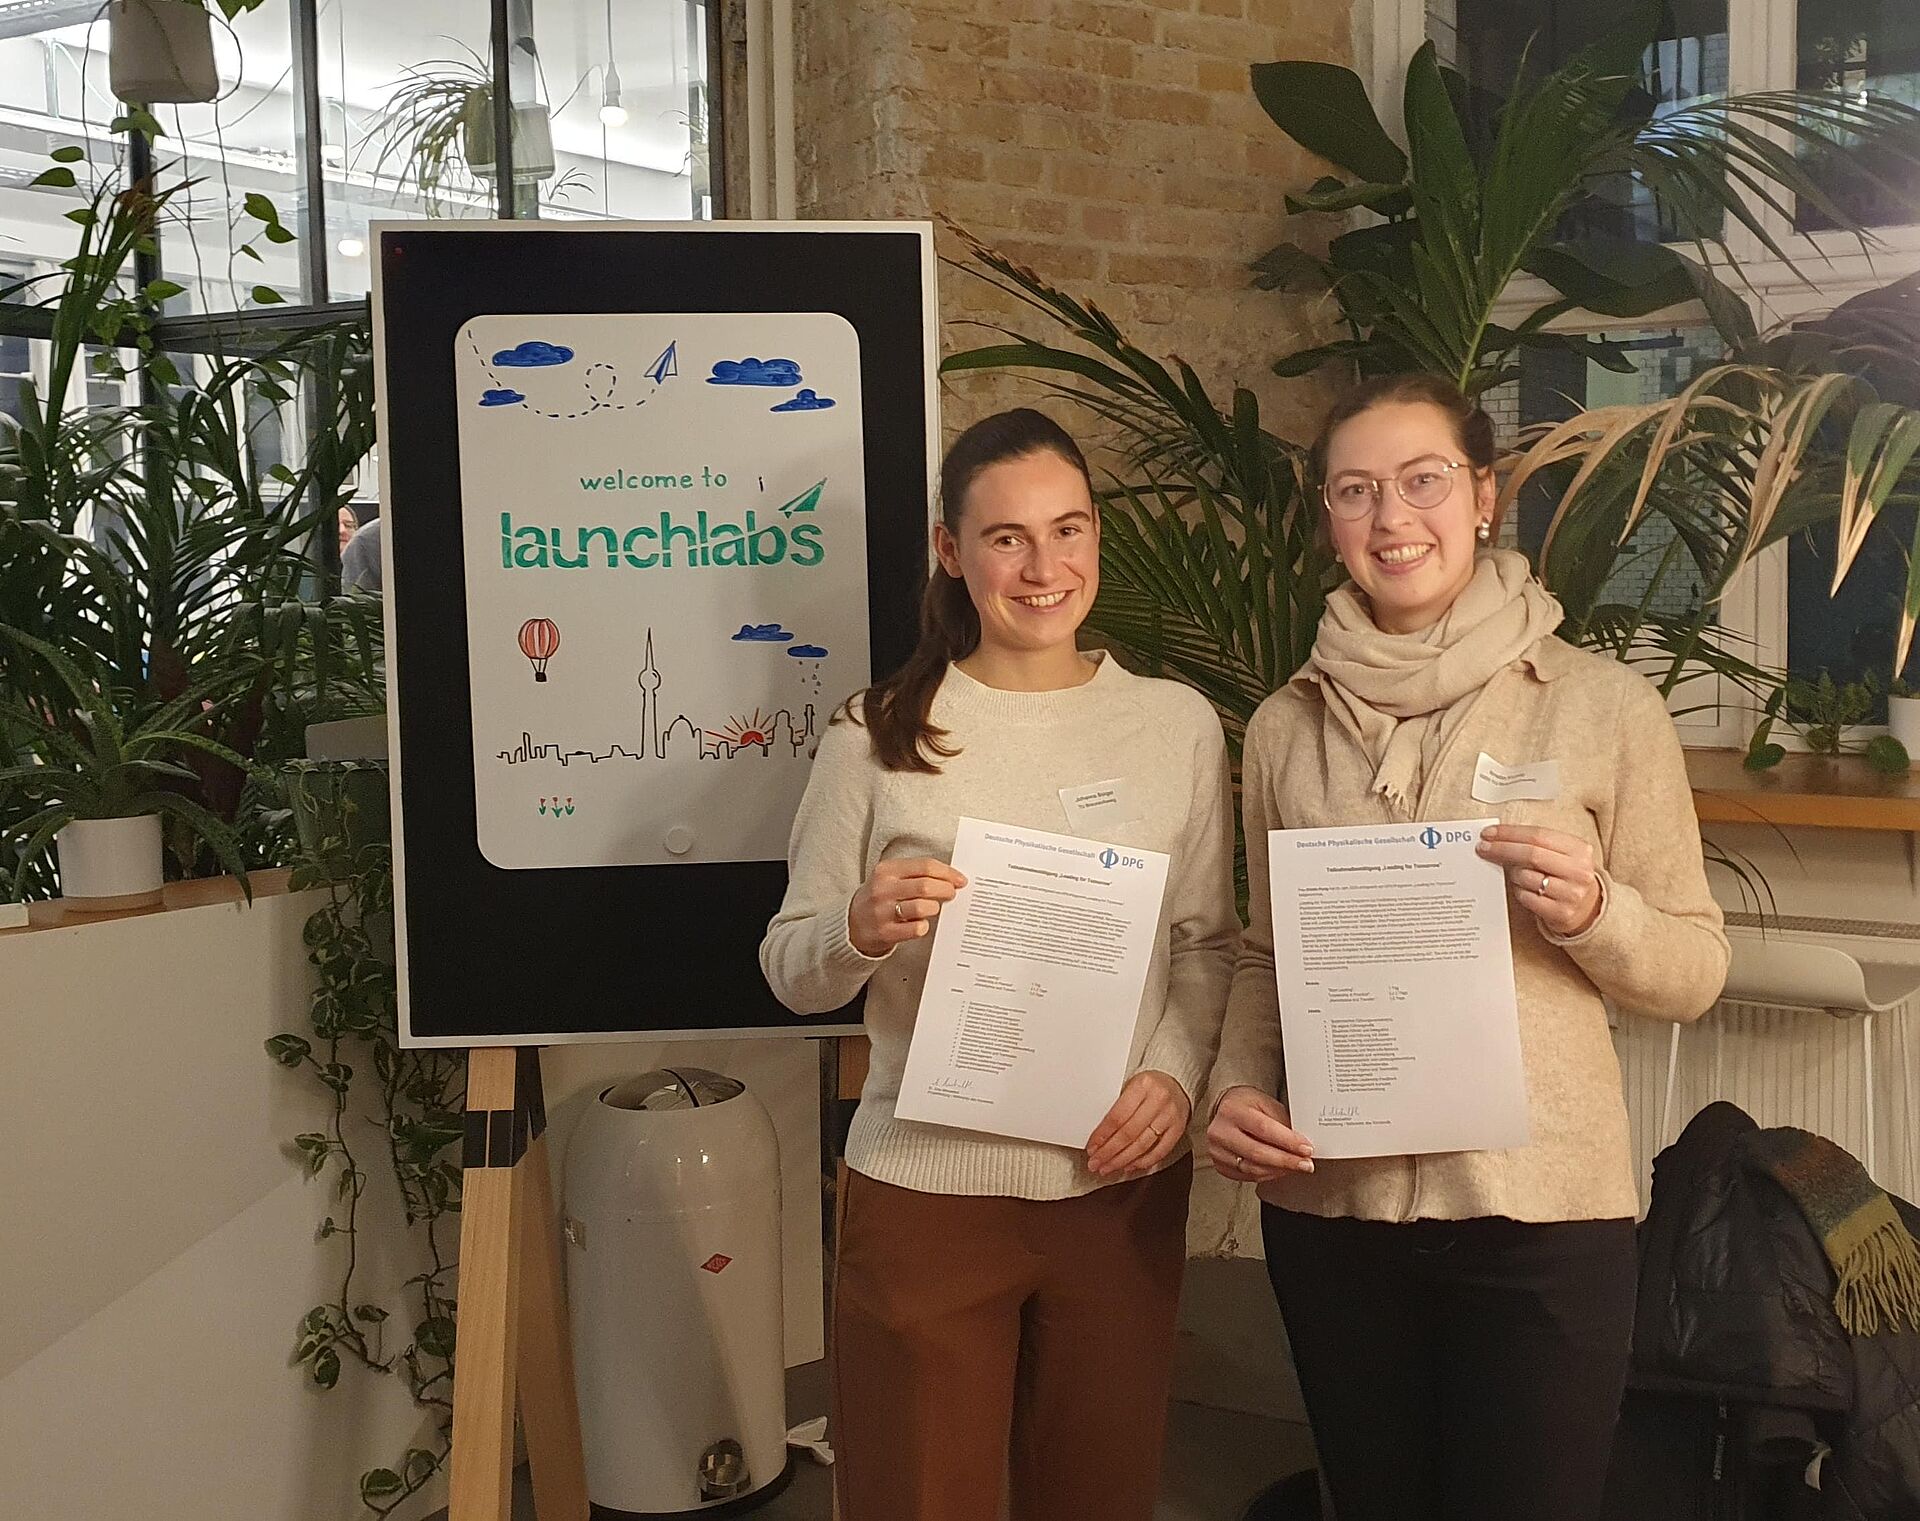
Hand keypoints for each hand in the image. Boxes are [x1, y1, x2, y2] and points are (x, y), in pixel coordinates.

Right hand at [847, 856, 966, 957]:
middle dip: (946, 889)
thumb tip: (950, 877)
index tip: (960, 880)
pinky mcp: (885, 932)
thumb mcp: (890, 879)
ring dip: (935, 907)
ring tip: (935, 908)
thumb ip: (915, 875)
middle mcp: (883, 889)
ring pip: (922, 907)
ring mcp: (883, 911)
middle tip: (952, 893)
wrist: (851, 925)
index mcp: (886, 870)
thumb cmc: (879, 899)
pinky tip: (922, 924)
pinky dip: (924, 926)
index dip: (947, 873)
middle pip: (925, 885)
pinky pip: (916, 929)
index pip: (925, 866)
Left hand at [1086, 1070, 1190, 1178]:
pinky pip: (1160, 1151)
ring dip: (1122, 1160)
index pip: (1117, 1116)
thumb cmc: (1149, 1085)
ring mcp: (1170, 1116)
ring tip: (1109, 1167)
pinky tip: (1130, 1166)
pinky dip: (1143, 1162)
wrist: (1177, 1082)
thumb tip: (1099, 1137)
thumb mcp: (1130, 1085)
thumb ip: (1117, 1108)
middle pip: (1129, 1133)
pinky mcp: (1179, 1129)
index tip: (1092, 1148)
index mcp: (1142, 1086)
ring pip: (1143, 1145)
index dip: (1102, 1136)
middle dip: (1109, 1152)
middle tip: (1096, 1163)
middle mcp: (1158, 1100)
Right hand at [1206, 1087, 1314, 1182]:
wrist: (1225, 1111)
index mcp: (1232, 1111)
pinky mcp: (1220, 1165)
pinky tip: (1279, 1170)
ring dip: (1279, 1170)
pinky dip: (1268, 1175)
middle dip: (1286, 1161)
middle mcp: (1220, 1132)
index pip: (1263, 1129)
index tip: (1306, 1149)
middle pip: (1257, 1153)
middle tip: (1306, 1164)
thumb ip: (1282, 1122)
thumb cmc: (1246, 1105)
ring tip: (1296, 1167)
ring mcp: (1217, 1151)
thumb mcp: (1265, 1103)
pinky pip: (1248, 1176)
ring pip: (1253, 1169)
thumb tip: (1301, 1143)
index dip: (1287, 1141)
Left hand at [1477, 823, 1600, 937]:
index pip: (1538, 835)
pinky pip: (1526, 897)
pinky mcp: (1561, 913)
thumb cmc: (1567, 876)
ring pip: (1526, 877)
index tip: (1489, 833)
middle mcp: (1578, 871)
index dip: (1510, 833)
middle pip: (1531, 854)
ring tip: (1517, 874)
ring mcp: (1571, 893)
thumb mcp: (1563, 854)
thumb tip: (1498, 837)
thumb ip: (1537, 844)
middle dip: (1502, 849)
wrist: (1588, 908)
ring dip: (1513, 874)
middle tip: (1483, 848)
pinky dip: (1519, 891)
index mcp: (1579, 849)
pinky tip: (1524, 889)